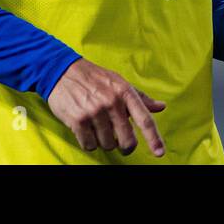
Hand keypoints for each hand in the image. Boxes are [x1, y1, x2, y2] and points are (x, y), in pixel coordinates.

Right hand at [46, 57, 166, 156]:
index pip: (145, 119)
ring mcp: (95, 112)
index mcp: (125, 91)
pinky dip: (89, 142)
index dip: (154, 139)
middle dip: (125, 146)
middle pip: (127, 140)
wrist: (62, 71)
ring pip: (108, 144)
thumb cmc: (94, 78)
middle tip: (121, 142)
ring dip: (104, 141)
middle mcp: (112, 102)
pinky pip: (90, 145)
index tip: (160, 153)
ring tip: (98, 127)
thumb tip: (161, 106)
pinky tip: (86, 129)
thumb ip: (140, 97)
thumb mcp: (119, 82)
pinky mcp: (78, 120)